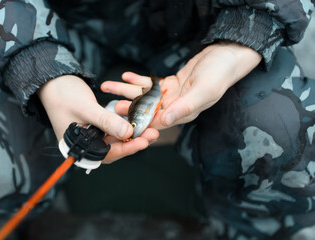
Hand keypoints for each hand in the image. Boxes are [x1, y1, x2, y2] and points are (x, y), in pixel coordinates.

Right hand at [38, 75, 158, 162]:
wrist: (54, 82)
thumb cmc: (63, 95)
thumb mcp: (86, 108)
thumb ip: (106, 121)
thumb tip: (127, 133)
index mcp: (77, 148)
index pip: (105, 154)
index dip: (125, 149)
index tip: (143, 142)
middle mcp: (86, 145)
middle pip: (114, 148)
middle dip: (134, 142)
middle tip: (153, 135)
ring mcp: (92, 136)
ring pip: (116, 139)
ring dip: (133, 134)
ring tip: (151, 129)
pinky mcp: (98, 127)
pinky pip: (114, 129)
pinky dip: (126, 126)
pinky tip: (140, 122)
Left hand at [101, 41, 261, 128]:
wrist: (227, 56)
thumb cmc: (219, 74)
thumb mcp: (203, 91)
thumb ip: (184, 107)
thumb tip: (164, 121)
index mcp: (183, 114)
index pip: (157, 122)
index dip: (138, 123)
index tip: (121, 123)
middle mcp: (176, 107)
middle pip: (146, 109)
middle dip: (127, 106)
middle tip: (109, 104)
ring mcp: (173, 95)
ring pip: (145, 95)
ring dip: (127, 90)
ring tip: (109, 86)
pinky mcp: (171, 84)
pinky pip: (151, 83)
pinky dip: (139, 79)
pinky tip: (126, 75)